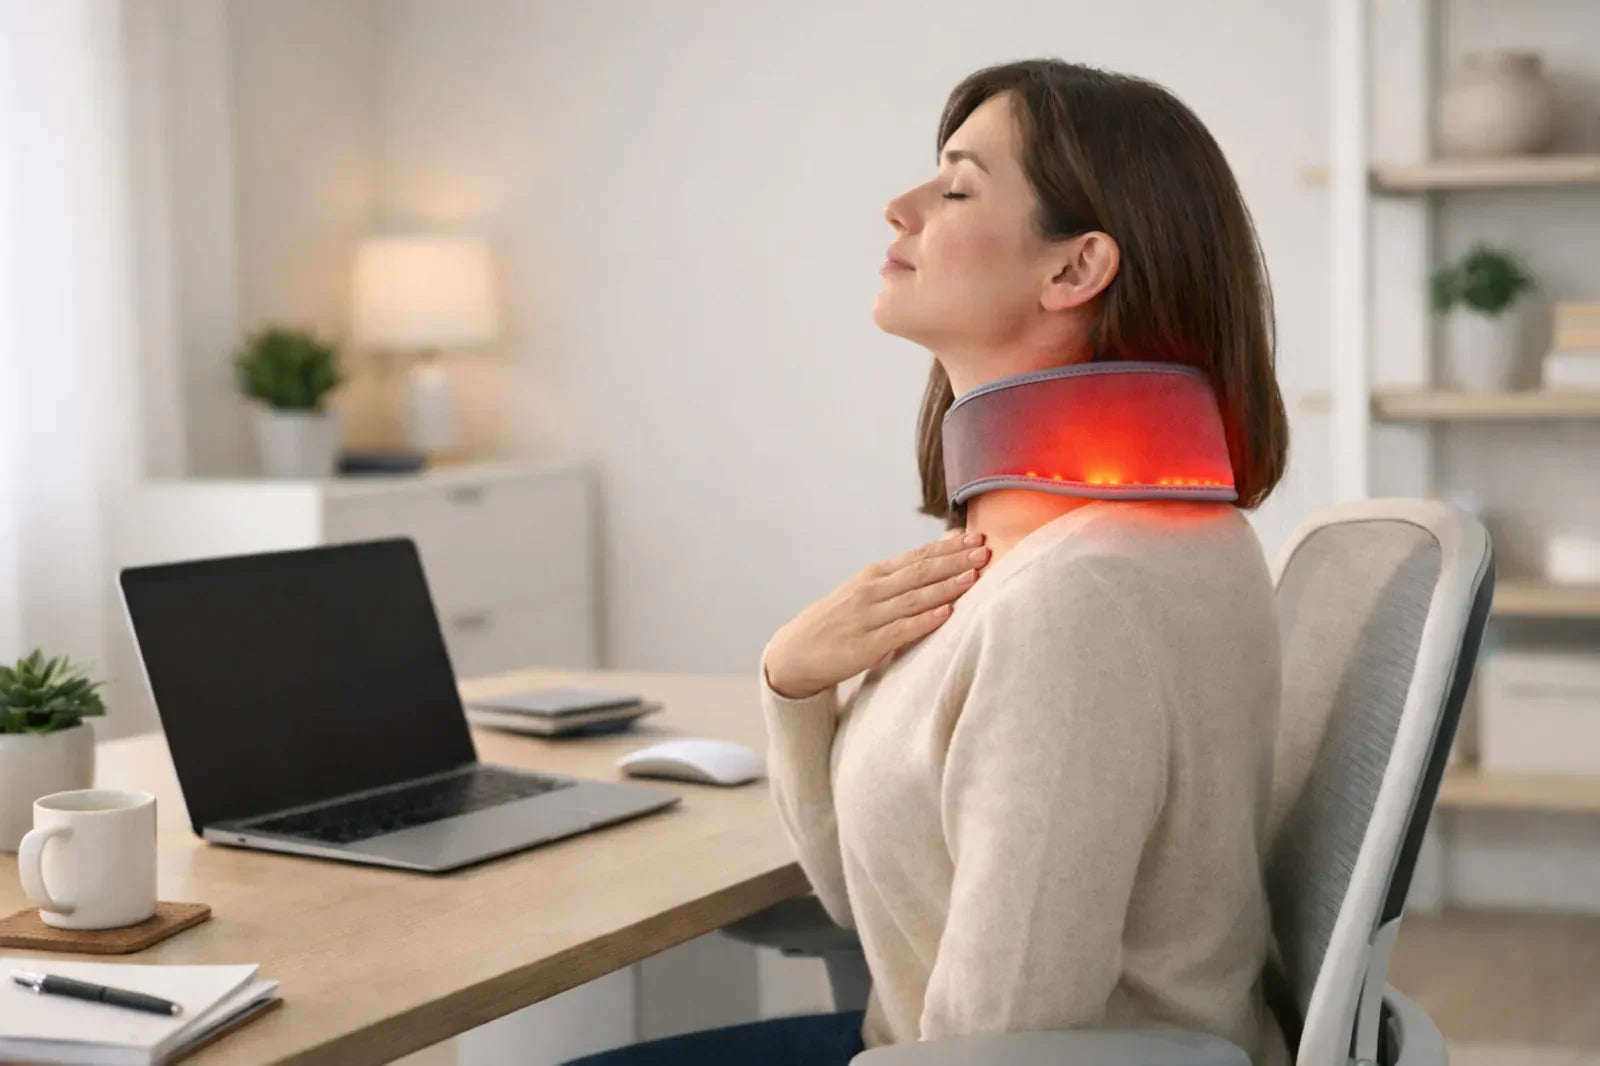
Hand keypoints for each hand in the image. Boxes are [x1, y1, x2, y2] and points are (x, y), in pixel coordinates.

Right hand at [763, 529, 990, 699]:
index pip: (917, 556)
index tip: (975, 536)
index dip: (948, 547)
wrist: (796, 652)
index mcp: (874, 575)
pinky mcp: (867, 645)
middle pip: (920, 572)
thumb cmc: (839, 621)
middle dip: (955, 561)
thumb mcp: (865, 592)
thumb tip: (941, 554)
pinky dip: (925, 621)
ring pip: (915, 598)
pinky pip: (901, 631)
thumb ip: (900, 578)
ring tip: (974, 577)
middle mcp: (872, 591)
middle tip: (985, 550)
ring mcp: (869, 617)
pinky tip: (947, 614)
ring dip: (946, 586)